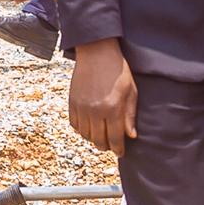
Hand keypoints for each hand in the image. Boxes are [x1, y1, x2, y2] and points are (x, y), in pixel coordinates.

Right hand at [67, 39, 138, 154]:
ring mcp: (82, 107)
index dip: (118, 149)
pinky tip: (89, 127)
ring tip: (100, 136)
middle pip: (99, 140)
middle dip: (106, 146)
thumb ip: (130, 115)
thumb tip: (131, 135)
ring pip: (86, 135)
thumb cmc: (117, 70)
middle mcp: (95, 111)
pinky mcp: (72, 103)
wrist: (96, 52)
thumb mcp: (131, 91)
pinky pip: (75, 125)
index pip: (115, 138)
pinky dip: (82, 130)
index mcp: (113, 108)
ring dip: (94, 139)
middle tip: (111, 145)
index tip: (120, 153)